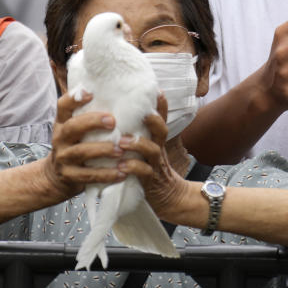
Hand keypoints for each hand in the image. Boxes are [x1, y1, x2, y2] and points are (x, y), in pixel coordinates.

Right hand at [40, 92, 134, 198]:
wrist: (55, 176)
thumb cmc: (75, 145)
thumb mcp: (75, 129)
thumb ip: (88, 116)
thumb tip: (120, 96)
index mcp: (63, 123)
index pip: (63, 106)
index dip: (74, 99)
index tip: (90, 93)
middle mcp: (60, 138)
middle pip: (72, 127)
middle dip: (93, 122)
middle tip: (112, 121)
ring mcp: (63, 158)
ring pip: (81, 152)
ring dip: (103, 150)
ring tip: (121, 150)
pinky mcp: (69, 176)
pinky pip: (88, 175)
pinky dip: (106, 174)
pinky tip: (122, 173)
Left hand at [118, 95, 191, 218]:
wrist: (168, 197)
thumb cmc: (150, 170)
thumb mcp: (147, 150)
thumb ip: (138, 134)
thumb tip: (119, 116)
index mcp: (156, 140)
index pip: (161, 118)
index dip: (161, 105)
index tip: (157, 89)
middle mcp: (158, 148)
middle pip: (162, 130)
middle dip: (154, 120)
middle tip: (143, 113)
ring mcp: (155, 164)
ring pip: (152, 150)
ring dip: (138, 144)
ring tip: (123, 141)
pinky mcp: (150, 180)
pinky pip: (144, 172)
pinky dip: (133, 168)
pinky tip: (122, 167)